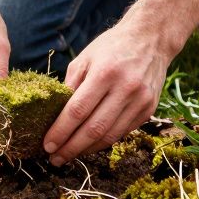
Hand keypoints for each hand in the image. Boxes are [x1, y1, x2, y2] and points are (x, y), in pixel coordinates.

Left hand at [42, 19, 175, 165]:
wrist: (151, 39)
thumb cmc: (111, 47)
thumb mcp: (84, 58)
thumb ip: (70, 86)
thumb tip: (55, 115)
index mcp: (105, 73)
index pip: (78, 110)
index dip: (61, 131)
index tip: (47, 145)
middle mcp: (125, 89)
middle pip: (94, 129)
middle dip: (71, 147)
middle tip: (54, 158)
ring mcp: (140, 101)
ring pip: (110, 136)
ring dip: (87, 150)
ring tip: (68, 155)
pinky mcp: (149, 110)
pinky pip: (122, 132)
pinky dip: (103, 142)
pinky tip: (88, 145)